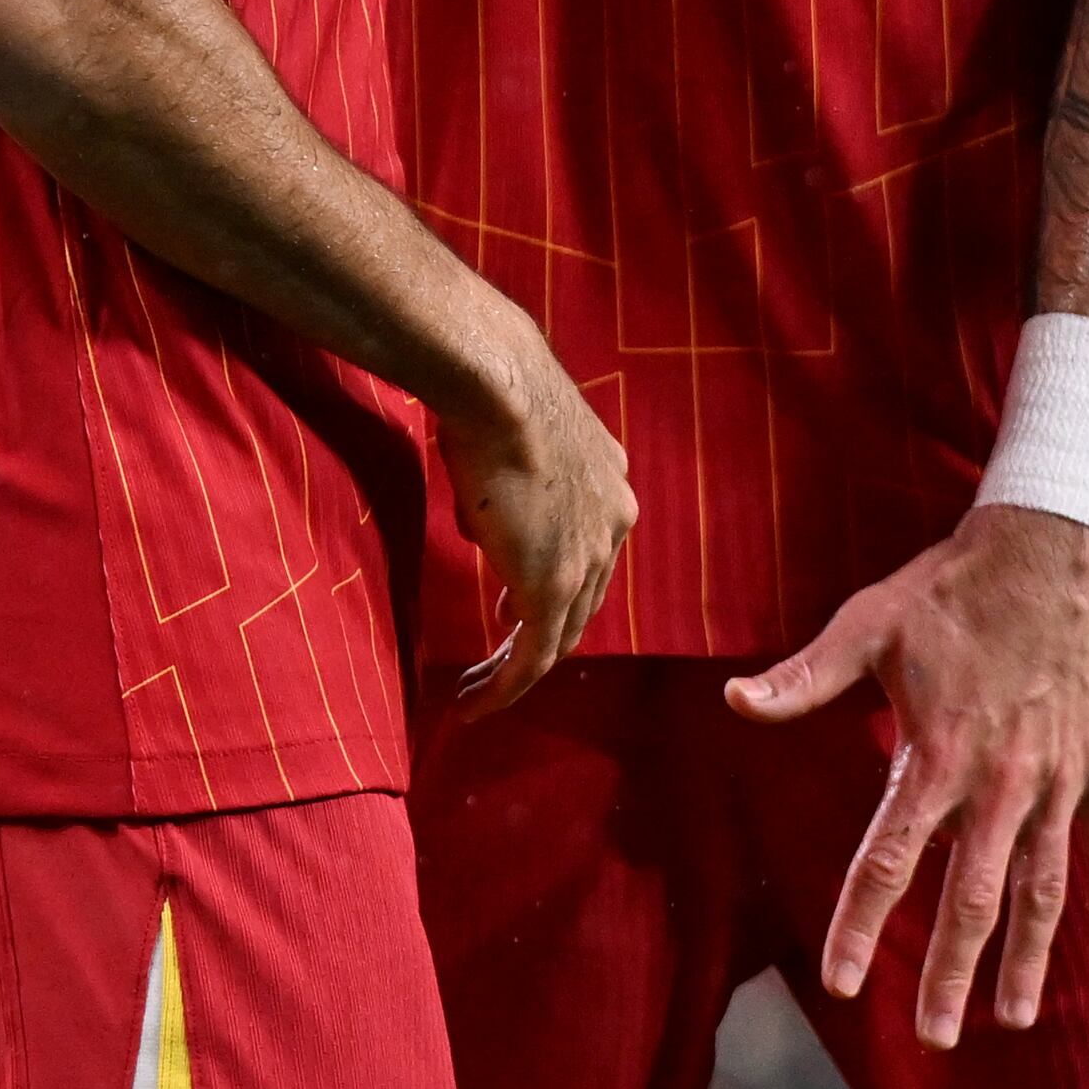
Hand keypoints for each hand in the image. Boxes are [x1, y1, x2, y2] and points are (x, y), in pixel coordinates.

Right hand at [433, 327, 634, 717]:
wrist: (499, 384)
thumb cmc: (495, 391)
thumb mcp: (518, 440)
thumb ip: (514, 486)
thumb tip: (485, 521)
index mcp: (610, 482)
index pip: (587, 554)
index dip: (550, 585)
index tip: (506, 605)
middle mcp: (613, 522)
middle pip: (581, 599)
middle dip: (537, 630)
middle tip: (496, 654)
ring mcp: (588, 557)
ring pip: (558, 636)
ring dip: (517, 669)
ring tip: (478, 691)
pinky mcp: (552, 585)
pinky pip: (533, 656)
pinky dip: (504, 686)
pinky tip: (474, 704)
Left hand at [728, 502, 1088, 1045]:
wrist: (1055, 546)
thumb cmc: (952, 588)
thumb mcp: (867, 624)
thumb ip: (806, 677)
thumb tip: (734, 700)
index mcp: (934, 757)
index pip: (887, 862)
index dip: (860, 925)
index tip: (843, 982)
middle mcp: (997, 783)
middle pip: (970, 899)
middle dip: (949, 973)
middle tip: (934, 1038)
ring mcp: (1056, 779)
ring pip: (1044, 889)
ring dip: (1030, 958)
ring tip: (1016, 1020)